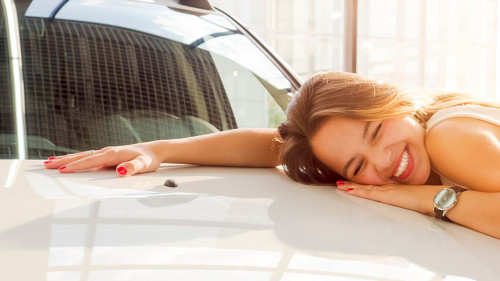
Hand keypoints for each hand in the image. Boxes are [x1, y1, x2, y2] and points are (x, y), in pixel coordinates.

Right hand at [43, 142, 162, 176]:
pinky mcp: (106, 156)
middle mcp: (107, 152)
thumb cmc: (149, 159)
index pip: (91, 160)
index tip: (63, 171)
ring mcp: (105, 153)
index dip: (77, 166)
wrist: (154, 151)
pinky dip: (75, 159)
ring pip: (82, 156)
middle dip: (63, 161)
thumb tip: (121, 170)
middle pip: (81, 156)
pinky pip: (87, 157)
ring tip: (49, 162)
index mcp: (113, 154)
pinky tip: (67, 161)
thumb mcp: (144, 165)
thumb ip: (133, 168)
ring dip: (65, 159)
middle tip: (46, 165)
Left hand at [336, 180, 444, 215]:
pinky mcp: (388, 196)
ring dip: (351, 187)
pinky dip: (358, 191)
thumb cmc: (428, 201)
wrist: (435, 199)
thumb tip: (405, 209)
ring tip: (340, 186)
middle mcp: (389, 188)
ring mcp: (387, 191)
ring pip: (365, 188)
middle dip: (352, 185)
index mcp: (394, 190)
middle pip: (367, 186)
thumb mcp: (413, 202)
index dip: (362, 186)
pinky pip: (369, 193)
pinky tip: (349, 190)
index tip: (352, 185)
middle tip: (340, 183)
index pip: (374, 187)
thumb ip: (406, 204)